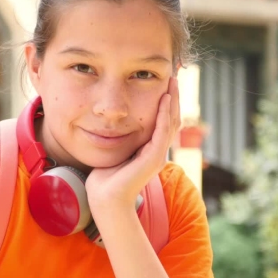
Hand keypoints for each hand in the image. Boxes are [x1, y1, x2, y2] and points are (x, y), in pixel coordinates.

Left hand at [85, 76, 180, 212]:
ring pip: (171, 123)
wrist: (106, 200)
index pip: (163, 123)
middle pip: (172, 120)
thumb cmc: (104, 180)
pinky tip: (164, 98)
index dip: (165, 104)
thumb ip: (118, 141)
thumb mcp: (114, 153)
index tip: (163, 85)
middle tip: (173, 77)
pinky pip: (162, 131)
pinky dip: (164, 114)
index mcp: (149, 151)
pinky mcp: (153, 158)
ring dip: (172, 101)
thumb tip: (110, 125)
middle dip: (173, 98)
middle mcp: (157, 152)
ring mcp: (157, 155)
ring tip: (172, 82)